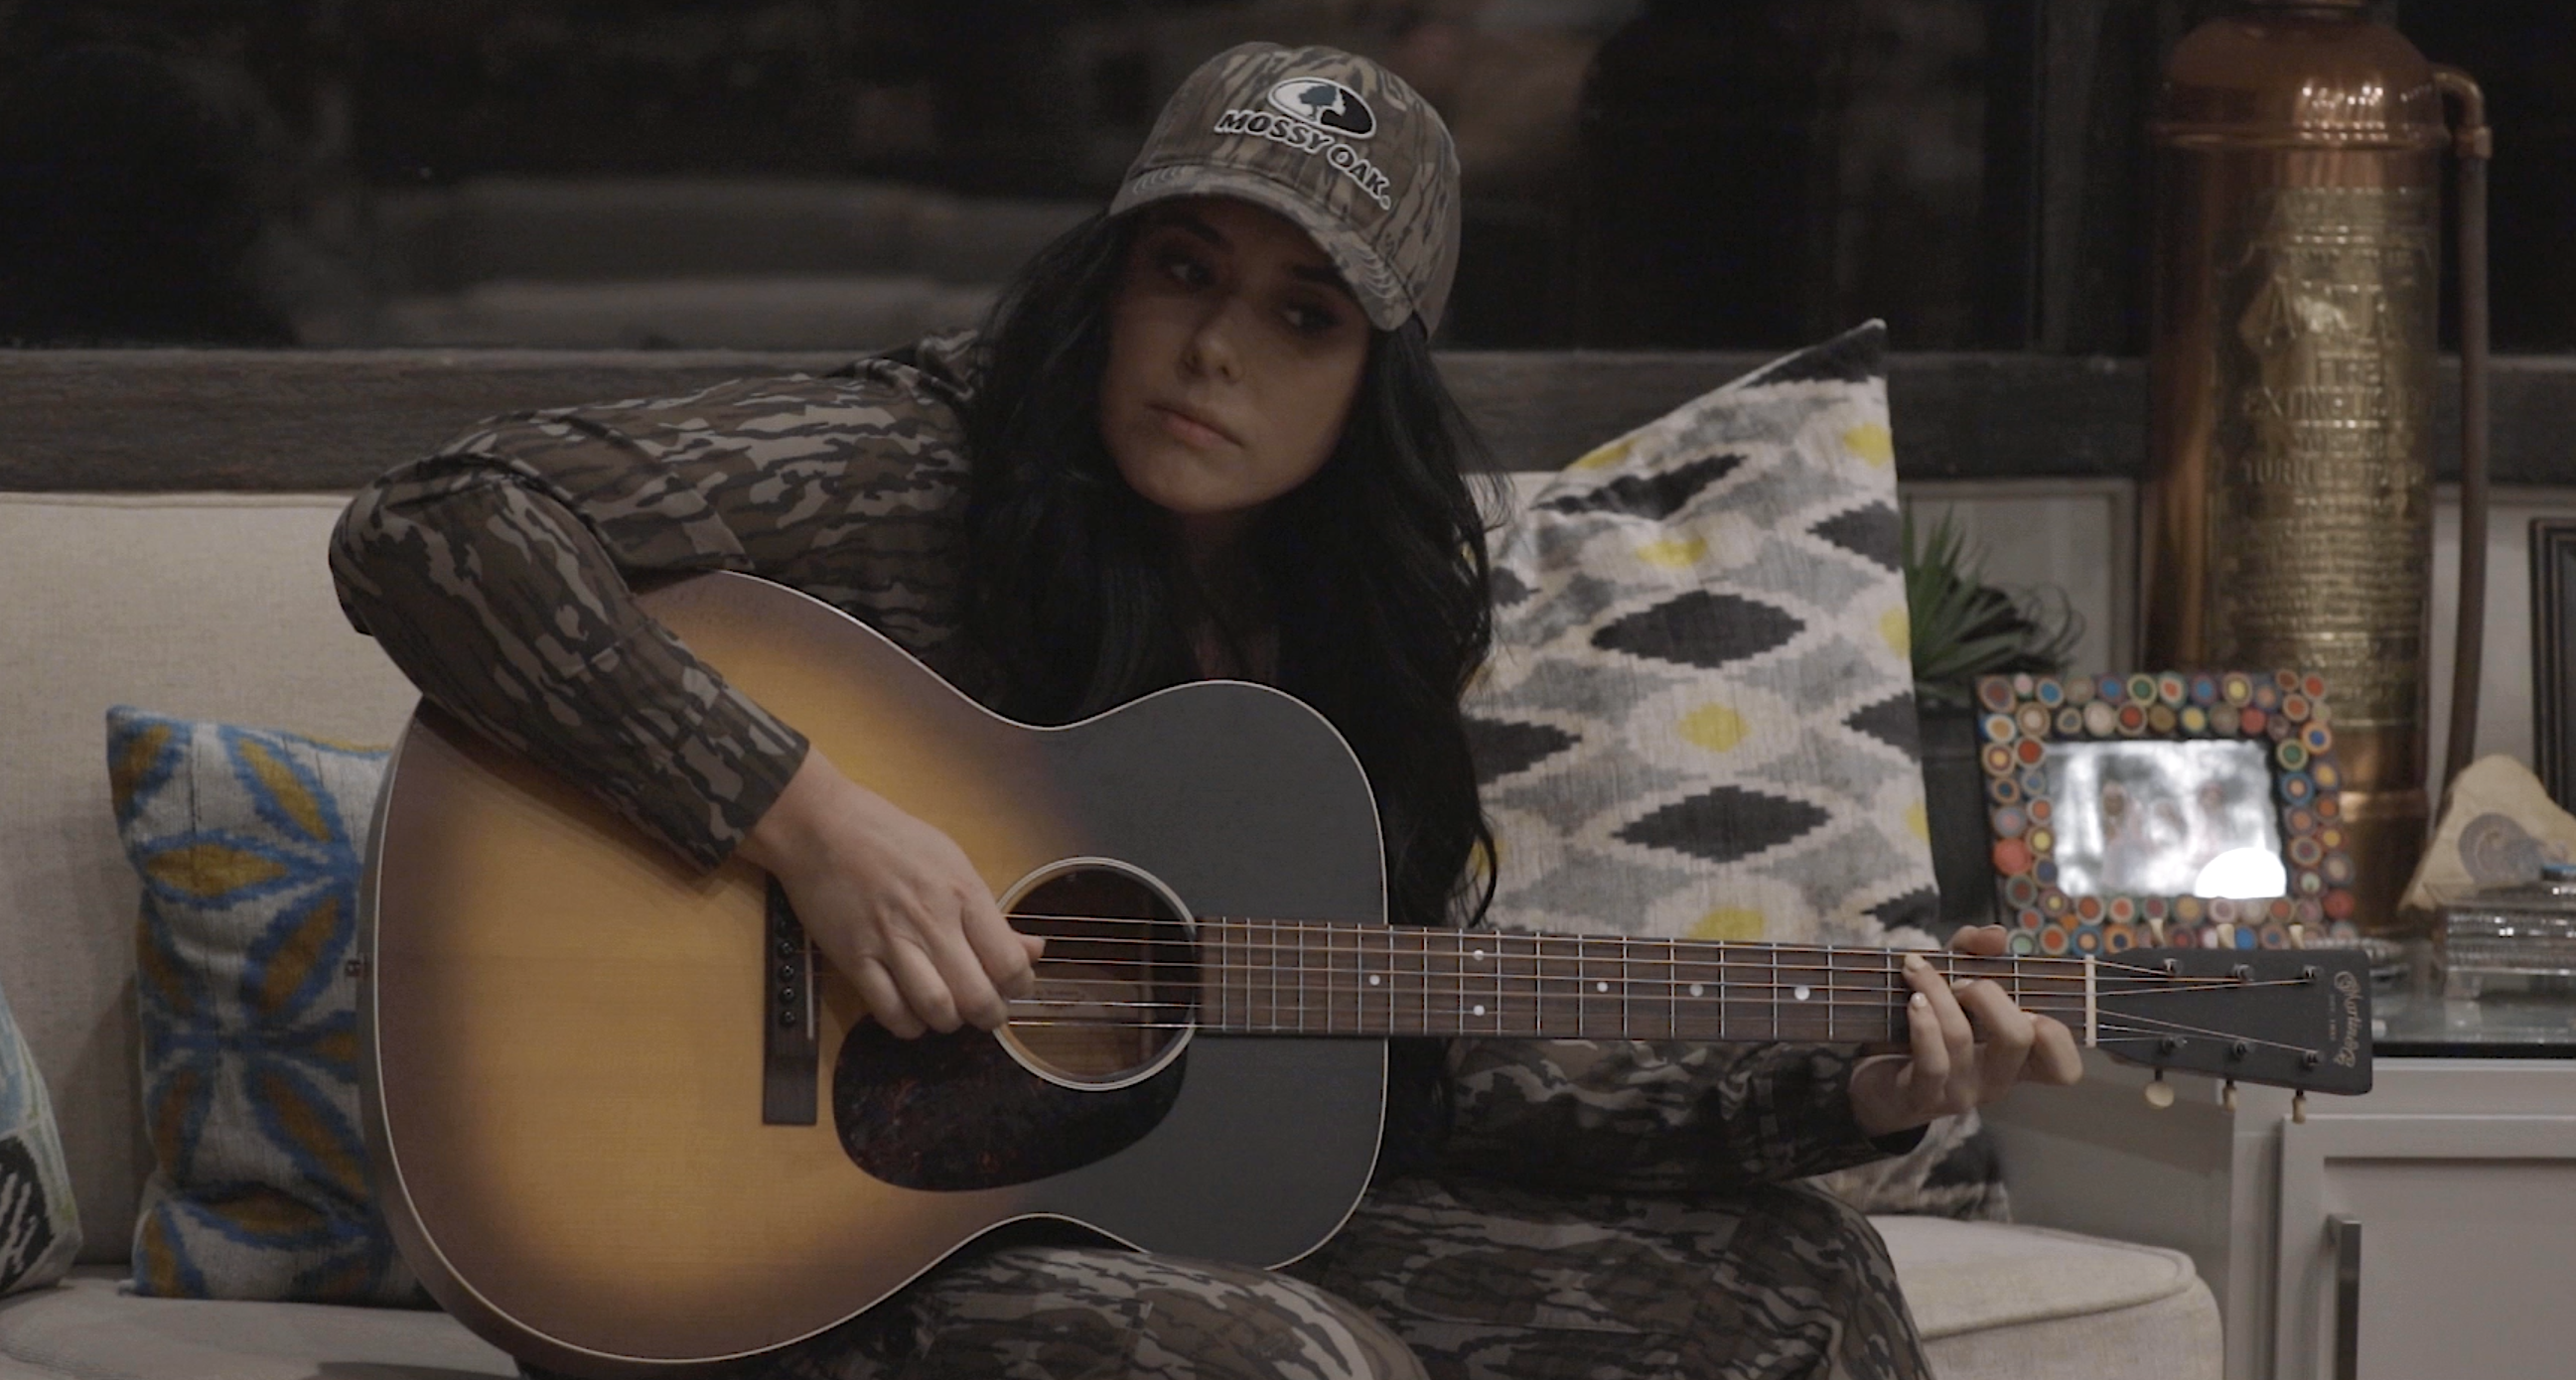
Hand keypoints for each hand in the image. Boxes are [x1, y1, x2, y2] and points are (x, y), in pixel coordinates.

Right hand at [737, 749, 1043, 1037]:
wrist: (821, 827)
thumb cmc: (893, 840)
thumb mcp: (954, 863)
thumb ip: (992, 914)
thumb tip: (1034, 951)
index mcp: (963, 893)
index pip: (1009, 963)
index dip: (1019, 987)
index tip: (1013, 988)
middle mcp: (931, 921)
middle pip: (977, 996)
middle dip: (989, 1015)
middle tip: (985, 1011)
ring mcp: (890, 942)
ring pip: (936, 1010)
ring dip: (949, 1022)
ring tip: (949, 1012)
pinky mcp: (853, 958)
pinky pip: (889, 1012)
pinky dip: (908, 1025)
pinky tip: (913, 1013)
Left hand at [1847, 924, 2083, 1138]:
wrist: (1873, 1077)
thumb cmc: (1927, 1028)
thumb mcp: (1953, 984)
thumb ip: (1974, 953)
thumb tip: (1997, 935)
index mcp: (2017, 1061)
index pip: (2063, 1067)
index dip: (2055, 1035)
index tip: (2022, 1003)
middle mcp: (1997, 1081)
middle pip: (2019, 1037)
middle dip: (1988, 993)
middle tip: (1960, 983)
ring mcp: (1961, 1093)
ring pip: (1962, 1037)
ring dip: (1937, 991)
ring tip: (1916, 972)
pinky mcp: (1922, 1097)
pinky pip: (1932, 1061)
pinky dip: (1923, 1022)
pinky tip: (1913, 1001)